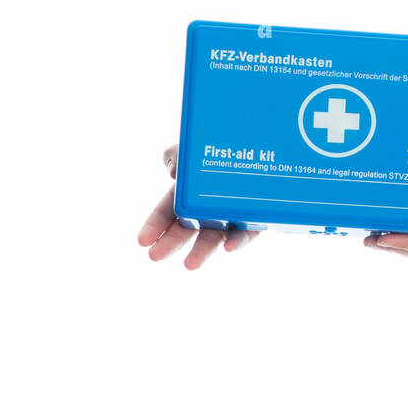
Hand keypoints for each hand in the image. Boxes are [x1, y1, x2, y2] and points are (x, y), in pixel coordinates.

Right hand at [136, 144, 259, 269]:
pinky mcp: (259, 217)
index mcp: (192, 190)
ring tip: (189, 265)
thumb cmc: (226, 143)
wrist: (266, 141)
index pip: (169, 211)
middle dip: (172, 242)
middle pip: (189, 227)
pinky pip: (248, 230)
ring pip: (216, 234)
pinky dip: (238, 239)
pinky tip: (229, 246)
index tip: (142, 241)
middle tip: (155, 256)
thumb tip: (174, 172)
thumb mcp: (196, 143)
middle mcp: (210, 205)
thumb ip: (178, 153)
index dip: (155, 225)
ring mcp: (234, 213)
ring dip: (203, 250)